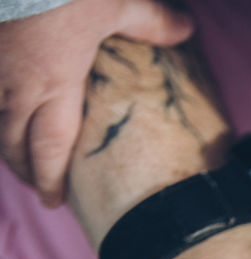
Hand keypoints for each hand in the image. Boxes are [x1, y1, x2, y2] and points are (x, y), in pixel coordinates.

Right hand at [0, 0, 192, 205]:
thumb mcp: (115, 3)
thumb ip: (151, 22)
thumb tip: (187, 29)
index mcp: (55, 84)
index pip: (50, 147)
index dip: (50, 179)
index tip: (54, 201)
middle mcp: (16, 85)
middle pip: (14, 143)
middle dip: (26, 170)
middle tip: (40, 188)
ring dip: (7, 144)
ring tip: (21, 158)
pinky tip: (3, 116)